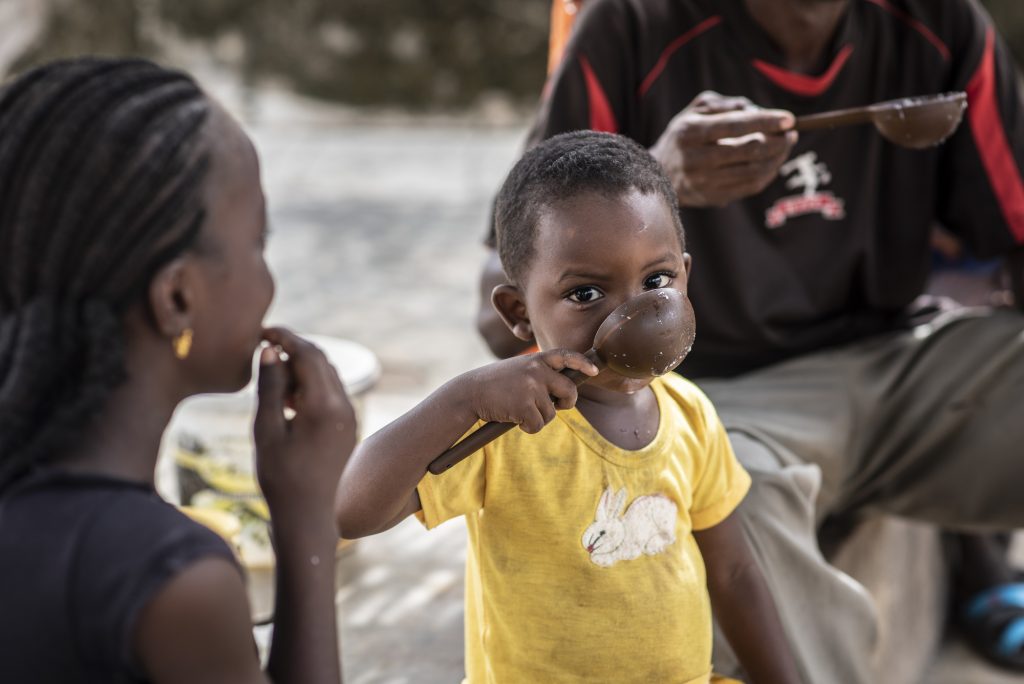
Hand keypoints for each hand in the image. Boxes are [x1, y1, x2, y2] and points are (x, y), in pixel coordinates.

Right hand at [253, 327, 356, 526]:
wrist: (308, 515)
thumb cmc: (280, 476)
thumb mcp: (266, 429)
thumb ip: (269, 387)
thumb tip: (270, 350)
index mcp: (325, 405)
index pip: (307, 354)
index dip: (285, 337)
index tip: (261, 331)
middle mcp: (344, 406)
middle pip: (321, 359)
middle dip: (293, 348)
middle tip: (264, 347)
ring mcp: (350, 416)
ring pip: (327, 374)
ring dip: (302, 366)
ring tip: (272, 378)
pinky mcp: (349, 425)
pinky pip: (331, 392)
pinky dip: (310, 384)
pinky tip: (288, 399)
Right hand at [462, 349, 598, 432]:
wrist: (470, 392)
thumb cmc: (495, 384)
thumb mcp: (518, 370)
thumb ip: (539, 375)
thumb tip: (562, 393)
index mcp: (536, 359)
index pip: (566, 355)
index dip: (582, 363)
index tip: (594, 372)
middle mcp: (537, 370)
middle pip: (569, 390)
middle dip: (567, 402)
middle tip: (558, 406)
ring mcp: (531, 388)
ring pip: (551, 413)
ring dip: (538, 418)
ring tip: (518, 410)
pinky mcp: (525, 406)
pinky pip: (538, 425)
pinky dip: (528, 427)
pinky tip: (514, 419)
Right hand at [650, 91, 797, 206]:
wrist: (658, 173)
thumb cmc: (683, 135)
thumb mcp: (695, 111)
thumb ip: (725, 104)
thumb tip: (756, 110)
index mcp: (691, 132)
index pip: (734, 126)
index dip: (765, 122)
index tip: (789, 119)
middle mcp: (696, 159)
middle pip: (748, 151)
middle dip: (777, 141)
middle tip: (791, 133)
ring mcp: (704, 182)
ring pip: (753, 172)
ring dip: (777, 158)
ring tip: (785, 145)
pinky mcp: (712, 198)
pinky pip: (749, 187)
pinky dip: (767, 174)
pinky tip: (773, 162)